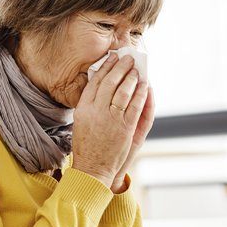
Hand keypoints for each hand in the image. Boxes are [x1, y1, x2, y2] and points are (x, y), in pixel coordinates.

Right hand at [72, 53, 148, 187]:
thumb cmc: (86, 145)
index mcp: (82, 108)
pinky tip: (145, 86)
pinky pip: (135, 106)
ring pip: (123, 92)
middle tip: (128, 58)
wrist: (93, 167)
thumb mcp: (80, 121)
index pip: (95, 82)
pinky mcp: (125, 128)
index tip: (112, 59)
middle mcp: (95, 111)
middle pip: (109, 83)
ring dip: (131, 78)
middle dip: (120, 68)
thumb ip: (89, 104)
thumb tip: (99, 85)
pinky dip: (141, 94)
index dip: (105, 68)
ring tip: (136, 69)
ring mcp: (111, 119)